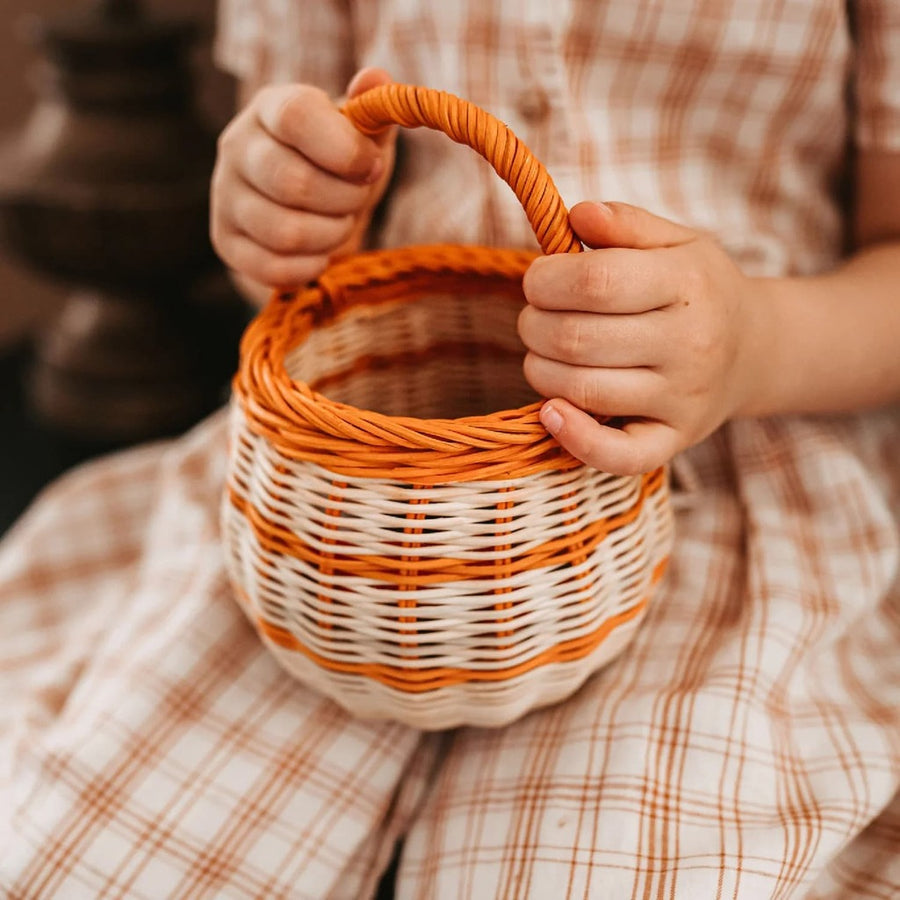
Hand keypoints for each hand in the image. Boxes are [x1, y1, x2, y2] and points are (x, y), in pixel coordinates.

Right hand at [210, 68, 396, 298]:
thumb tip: (375, 79)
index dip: (344, 149)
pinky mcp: (225, 241)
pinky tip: (322, 253)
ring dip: (331, 236)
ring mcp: (225, 196)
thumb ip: (372, 109)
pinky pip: (272, 268)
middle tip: (358, 199)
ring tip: (341, 224)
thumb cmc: (341, 162)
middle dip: (344, 200)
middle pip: (293, 183)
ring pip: (285, 232)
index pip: (296, 117)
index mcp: (270, 108)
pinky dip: (310, 267)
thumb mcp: (363, 133)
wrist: (311, 206)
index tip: (373, 167)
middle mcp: (237, 147)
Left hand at [520, 201, 765, 474]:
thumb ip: (625, 223)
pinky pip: (617, 455)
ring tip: (543, 353)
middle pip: (578, 339)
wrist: (754, 351)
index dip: (546, 280)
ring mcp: (683, 398)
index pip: (595, 282)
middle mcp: (690, 344)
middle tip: (534, 319)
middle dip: (534, 326)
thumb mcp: (676, 241)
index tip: (538, 281)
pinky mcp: (674, 441)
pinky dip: (574, 438)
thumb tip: (576, 215)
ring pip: (583, 390)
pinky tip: (550, 412)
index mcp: (687, 284)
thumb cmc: (699, 290)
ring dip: (540, 370)